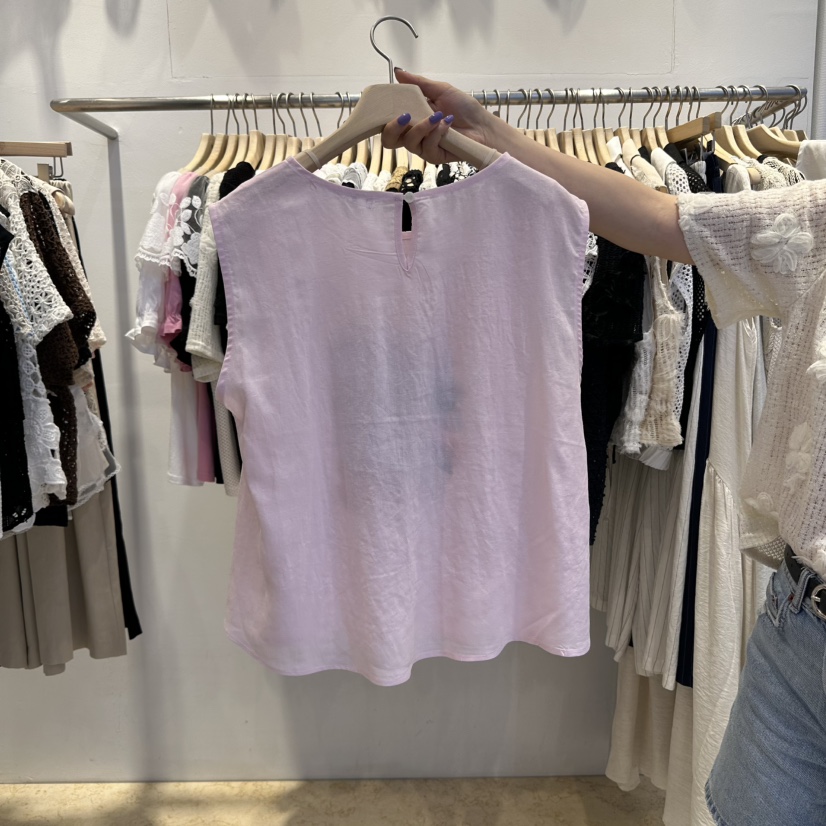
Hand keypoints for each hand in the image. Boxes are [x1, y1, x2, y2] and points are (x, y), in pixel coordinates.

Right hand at [381, 69, 499, 163]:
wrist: (482, 125)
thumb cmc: (463, 108)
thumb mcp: (439, 90)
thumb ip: (417, 83)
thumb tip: (398, 71)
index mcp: (412, 119)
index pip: (388, 122)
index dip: (381, 117)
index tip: (384, 105)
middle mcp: (414, 135)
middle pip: (389, 140)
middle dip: (392, 128)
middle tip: (403, 116)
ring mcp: (423, 147)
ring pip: (409, 142)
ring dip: (422, 127)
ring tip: (437, 116)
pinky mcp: (434, 157)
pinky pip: (427, 148)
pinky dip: (436, 133)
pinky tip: (447, 124)